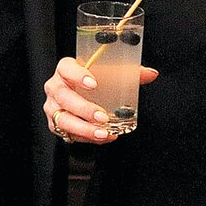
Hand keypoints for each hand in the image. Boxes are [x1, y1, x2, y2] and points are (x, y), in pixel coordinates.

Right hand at [44, 56, 158, 143]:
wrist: (79, 93)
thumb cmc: (94, 80)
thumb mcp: (109, 74)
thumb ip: (130, 73)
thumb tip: (152, 74)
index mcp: (66, 69)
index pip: (66, 68)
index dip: (78, 75)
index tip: (94, 83)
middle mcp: (55, 87)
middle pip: (64, 97)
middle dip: (84, 109)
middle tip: (102, 116)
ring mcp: (53, 107)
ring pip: (63, 119)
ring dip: (83, 128)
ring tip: (103, 133)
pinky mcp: (55, 124)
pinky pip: (67, 133)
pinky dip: (85, 138)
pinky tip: (101, 138)